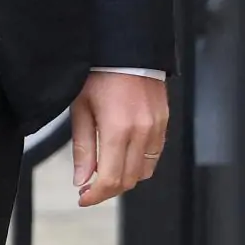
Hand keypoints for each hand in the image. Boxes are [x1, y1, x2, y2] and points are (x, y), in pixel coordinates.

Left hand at [70, 71, 168, 207]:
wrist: (125, 47)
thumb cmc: (99, 72)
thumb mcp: (81, 107)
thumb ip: (83, 147)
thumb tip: (82, 179)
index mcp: (118, 129)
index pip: (111, 179)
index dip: (96, 195)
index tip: (83, 197)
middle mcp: (142, 132)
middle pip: (129, 180)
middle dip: (108, 189)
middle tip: (89, 186)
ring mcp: (156, 128)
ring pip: (144, 170)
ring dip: (125, 177)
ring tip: (105, 169)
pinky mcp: (164, 121)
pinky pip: (154, 154)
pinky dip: (139, 162)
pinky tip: (123, 154)